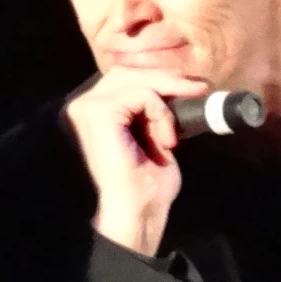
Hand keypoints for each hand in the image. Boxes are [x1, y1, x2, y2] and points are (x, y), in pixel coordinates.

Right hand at [64, 68, 208, 255]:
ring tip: (174, 129)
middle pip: (127, 71)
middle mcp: (83, 105)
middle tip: (197, 90)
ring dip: (164, 97)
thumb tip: (176, 83)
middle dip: (165, 78)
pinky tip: (166, 139)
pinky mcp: (99, 114)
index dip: (158, 78)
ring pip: (134, 79)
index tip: (190, 88)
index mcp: (93, 111)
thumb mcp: (152, 133)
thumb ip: (153, 109)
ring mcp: (87, 108)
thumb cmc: (147, 182)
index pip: (124, 77)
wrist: (138, 210)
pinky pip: (141, 95)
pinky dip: (160, 113)